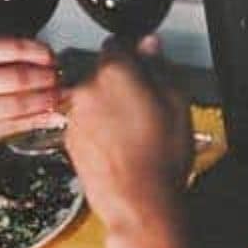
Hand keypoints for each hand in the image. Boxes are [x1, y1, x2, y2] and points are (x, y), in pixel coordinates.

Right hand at [0, 38, 62, 155]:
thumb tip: (29, 58)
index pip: (3, 48)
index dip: (33, 51)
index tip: (48, 55)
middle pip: (13, 78)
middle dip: (43, 78)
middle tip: (57, 77)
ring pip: (14, 105)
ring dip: (42, 101)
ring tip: (56, 96)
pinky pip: (8, 127)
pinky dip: (32, 121)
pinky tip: (46, 117)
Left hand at [65, 36, 192, 240]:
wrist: (140, 204)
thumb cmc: (160, 158)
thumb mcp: (177, 102)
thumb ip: (160, 65)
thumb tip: (151, 45)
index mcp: (114, 72)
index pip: (117, 43)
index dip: (134, 52)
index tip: (144, 63)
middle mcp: (87, 89)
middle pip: (103, 72)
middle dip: (123, 82)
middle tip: (148, 104)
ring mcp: (75, 116)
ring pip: (94, 99)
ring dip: (110, 106)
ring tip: (137, 131)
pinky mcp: (70, 140)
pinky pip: (87, 122)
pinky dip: (100, 128)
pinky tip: (123, 145)